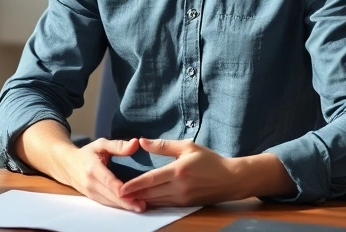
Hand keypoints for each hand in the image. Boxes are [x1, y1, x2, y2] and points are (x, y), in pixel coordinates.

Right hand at [58, 138, 145, 212]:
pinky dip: (118, 205)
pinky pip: (106, 203)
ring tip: (140, 207)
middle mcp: (90, 183)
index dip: (121, 188)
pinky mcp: (92, 197)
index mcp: (93, 168)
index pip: (108, 181)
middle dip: (127, 201)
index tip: (135, 192)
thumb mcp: (100, 144)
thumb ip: (118, 145)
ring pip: (109, 202)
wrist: (67, 165)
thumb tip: (135, 143)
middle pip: (110, 195)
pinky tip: (130, 205)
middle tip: (143, 205)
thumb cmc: (87, 153)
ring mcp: (90, 192)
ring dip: (124, 206)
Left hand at [118, 138, 239, 206]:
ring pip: (156, 201)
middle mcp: (179, 187)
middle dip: (132, 195)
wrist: (230, 179)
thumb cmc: (210, 160)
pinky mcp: (185, 204)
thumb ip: (163, 145)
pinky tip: (143, 200)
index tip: (119, 188)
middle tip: (115, 194)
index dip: (133, 185)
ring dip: (140, 200)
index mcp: (178, 171)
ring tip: (125, 198)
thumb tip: (142, 141)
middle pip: (150, 193)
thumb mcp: (188, 147)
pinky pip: (164, 205)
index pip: (150, 179)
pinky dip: (152, 203)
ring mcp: (182, 198)